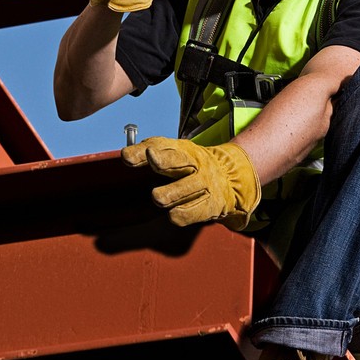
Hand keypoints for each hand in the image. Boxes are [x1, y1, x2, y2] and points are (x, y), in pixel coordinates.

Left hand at [121, 136, 259, 229]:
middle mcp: (194, 164)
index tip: (127, 155)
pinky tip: (173, 214)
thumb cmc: (193, 167)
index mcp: (183, 150)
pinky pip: (195, 211)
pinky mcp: (211, 204)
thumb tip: (125, 154)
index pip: (161, 146)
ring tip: (158, 197)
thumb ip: (151, 153)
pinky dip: (183, 213)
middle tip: (152, 159)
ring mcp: (204, 184)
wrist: (233, 178)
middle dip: (165, 160)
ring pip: (187, 188)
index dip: (144, 149)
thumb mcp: (176, 153)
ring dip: (172, 192)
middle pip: (180, 161)